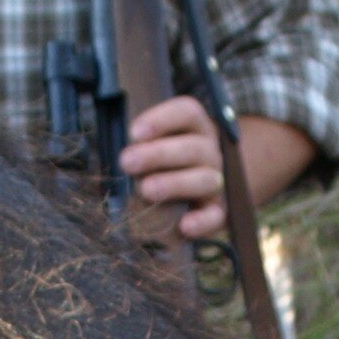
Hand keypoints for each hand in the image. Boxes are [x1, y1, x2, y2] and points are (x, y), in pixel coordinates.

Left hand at [118, 99, 315, 240]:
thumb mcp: (158, 143)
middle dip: (158, 154)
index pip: (188, 112)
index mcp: (195, 128)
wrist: (205, 188)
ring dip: (175, 183)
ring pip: (205, 179)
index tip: (134, 132)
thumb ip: (142, 146)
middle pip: (193, 148)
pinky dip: (202, 221)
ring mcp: (216, 181)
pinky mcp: (218, 211)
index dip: (162, 119)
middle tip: (127, 162)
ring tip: (146, 189)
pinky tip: (185, 226)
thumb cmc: (168, 161)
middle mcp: (209, 151)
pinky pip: (215, 216)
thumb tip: (121, 157)